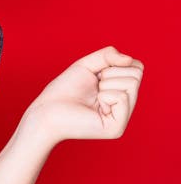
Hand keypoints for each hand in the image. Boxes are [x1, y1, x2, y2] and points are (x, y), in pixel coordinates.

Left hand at [25, 45, 143, 145]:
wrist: (47, 111)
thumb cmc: (64, 90)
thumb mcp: (87, 65)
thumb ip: (108, 56)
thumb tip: (129, 59)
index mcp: (121, 90)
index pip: (137, 67)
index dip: (116, 64)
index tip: (98, 74)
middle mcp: (126, 104)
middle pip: (136, 74)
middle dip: (110, 73)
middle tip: (94, 87)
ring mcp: (123, 117)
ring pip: (131, 84)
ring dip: (105, 85)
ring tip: (94, 98)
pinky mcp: (117, 128)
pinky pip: (121, 97)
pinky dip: (104, 96)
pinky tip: (96, 108)